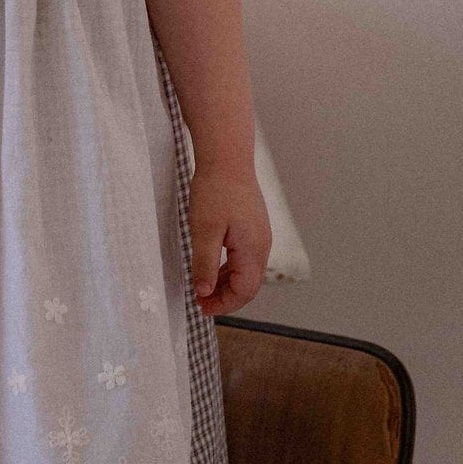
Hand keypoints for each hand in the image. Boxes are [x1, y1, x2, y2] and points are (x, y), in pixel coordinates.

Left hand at [187, 161, 271, 315]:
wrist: (226, 156)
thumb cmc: (215, 190)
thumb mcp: (204, 230)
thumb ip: (205, 264)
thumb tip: (204, 292)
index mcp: (253, 250)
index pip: (244, 291)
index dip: (223, 304)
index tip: (201, 307)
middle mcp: (262, 245)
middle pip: (248, 284)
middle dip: (225, 296)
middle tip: (200, 300)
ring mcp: (259, 234)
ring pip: (246, 270)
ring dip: (226, 282)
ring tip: (203, 286)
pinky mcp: (253, 225)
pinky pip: (244, 255)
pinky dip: (230, 266)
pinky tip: (213, 265)